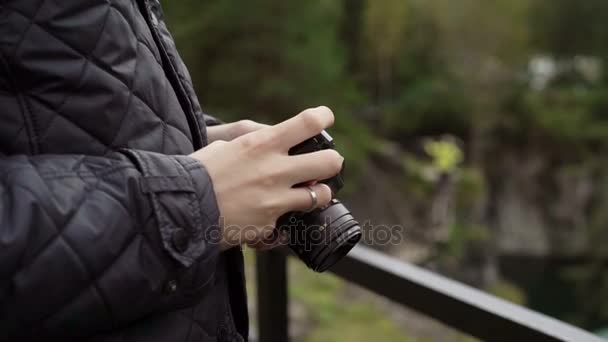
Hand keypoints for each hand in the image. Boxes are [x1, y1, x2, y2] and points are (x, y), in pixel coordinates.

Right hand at [190, 107, 342, 249]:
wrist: (181, 209)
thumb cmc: (198, 173)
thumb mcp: (224, 145)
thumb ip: (252, 142)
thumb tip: (271, 141)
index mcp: (262, 144)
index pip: (308, 123)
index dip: (323, 117)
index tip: (325, 118)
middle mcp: (275, 170)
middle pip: (330, 161)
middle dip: (333, 161)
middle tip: (328, 163)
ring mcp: (276, 199)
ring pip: (320, 195)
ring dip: (318, 193)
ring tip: (309, 193)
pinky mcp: (270, 224)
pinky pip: (289, 220)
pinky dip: (284, 218)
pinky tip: (272, 215)